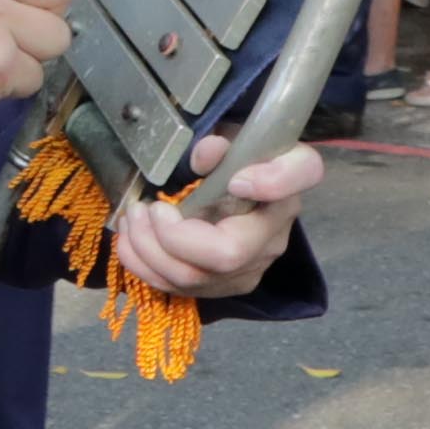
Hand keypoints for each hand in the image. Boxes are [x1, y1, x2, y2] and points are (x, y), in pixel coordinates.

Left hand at [112, 144, 320, 297]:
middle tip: (146, 208)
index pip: (299, 181)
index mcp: (284, 186)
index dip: (270, 183)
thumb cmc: (229, 162)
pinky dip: (143, 265)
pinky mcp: (220, 286)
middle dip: (170, 236)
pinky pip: (177, 288)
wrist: (234, 189)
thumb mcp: (227, 140)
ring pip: (193, 279)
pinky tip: (130, 241)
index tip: (236, 180)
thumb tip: (204, 155)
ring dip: (147, 250)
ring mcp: (247, 269)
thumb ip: (220, 143)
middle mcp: (273, 236)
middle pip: (227, 254)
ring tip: (131, 219)